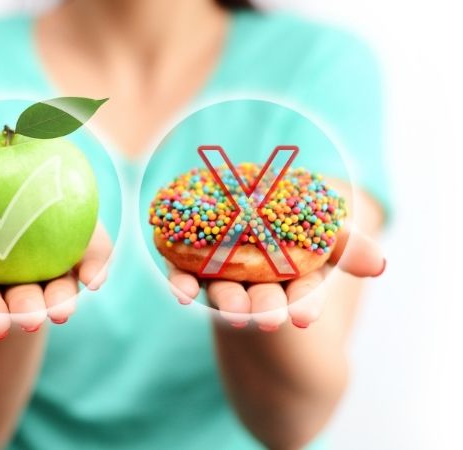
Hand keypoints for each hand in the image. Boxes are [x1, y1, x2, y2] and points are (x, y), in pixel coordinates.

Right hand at [0, 197, 111, 338]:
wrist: (21, 173)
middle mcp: (20, 275)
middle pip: (25, 298)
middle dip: (27, 311)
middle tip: (33, 320)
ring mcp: (54, 264)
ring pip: (59, 287)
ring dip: (61, 300)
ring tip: (63, 312)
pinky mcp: (83, 247)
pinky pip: (91, 257)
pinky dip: (95, 267)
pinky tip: (96, 279)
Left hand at [167, 228, 384, 330]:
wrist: (252, 203)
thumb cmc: (297, 221)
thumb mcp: (326, 228)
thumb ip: (348, 244)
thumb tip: (379, 264)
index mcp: (294, 276)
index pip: (304, 295)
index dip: (306, 305)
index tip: (306, 317)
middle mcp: (258, 281)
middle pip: (263, 298)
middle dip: (266, 307)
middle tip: (268, 318)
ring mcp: (224, 274)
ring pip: (226, 291)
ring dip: (228, 301)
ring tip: (232, 310)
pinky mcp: (191, 263)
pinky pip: (184, 275)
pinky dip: (182, 284)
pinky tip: (181, 292)